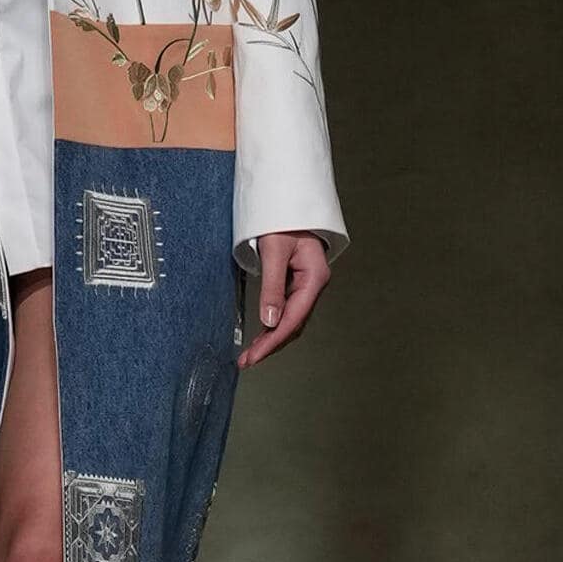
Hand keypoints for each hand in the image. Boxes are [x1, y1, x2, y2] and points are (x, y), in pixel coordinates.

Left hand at [236, 231, 329, 370]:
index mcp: (315, 278)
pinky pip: (288, 309)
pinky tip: (263, 333)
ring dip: (272, 337)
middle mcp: (314, 284)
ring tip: (252, 353)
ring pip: (292, 320)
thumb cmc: (283, 220)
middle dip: (271, 344)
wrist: (288, 201)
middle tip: (248, 360)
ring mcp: (308, 284)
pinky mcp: (298, 282)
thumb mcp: (274, 252)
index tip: (255, 356)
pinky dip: (275, 324)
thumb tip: (270, 321)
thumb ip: (272, 287)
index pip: (293, 319)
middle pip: (294, 324)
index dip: (273, 341)